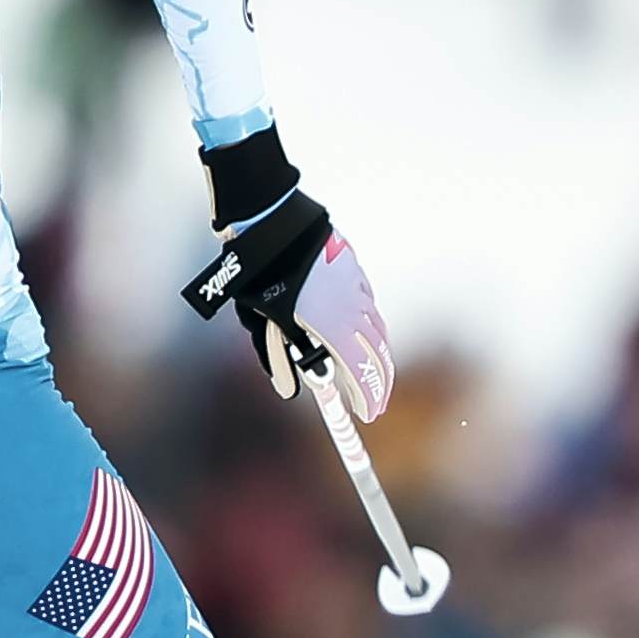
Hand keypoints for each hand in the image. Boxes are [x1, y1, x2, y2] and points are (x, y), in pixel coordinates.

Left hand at [179, 135, 394, 421]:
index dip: (367, 398)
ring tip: (369, 377)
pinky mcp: (355, 272)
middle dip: (378, 385)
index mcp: (333, 325)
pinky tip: (360, 337)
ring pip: (377, 331)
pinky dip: (369, 330)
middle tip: (374, 404)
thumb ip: (278, 359)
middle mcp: (354, 309)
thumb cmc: (260, 276)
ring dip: (376, 358)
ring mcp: (358, 288)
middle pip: (378, 356)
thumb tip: (288, 389)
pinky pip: (370, 308)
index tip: (367, 415)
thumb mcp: (262, 325)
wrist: (270, 223)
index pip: (361, 373)